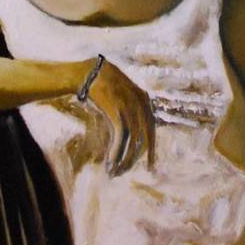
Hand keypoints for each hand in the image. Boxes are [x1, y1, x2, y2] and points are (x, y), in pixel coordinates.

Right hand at [87, 60, 154, 175]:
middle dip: (135, 159)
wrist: (92, 73)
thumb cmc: (105, 85)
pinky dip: (115, 152)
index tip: (149, 167)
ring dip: (123, 159)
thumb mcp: (124, 96)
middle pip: (144, 140)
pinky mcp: (117, 113)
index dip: (151, 152)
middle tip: (125, 172)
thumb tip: (132, 135)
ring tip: (114, 171)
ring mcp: (130, 109)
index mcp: (146, 103)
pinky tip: (110, 162)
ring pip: (132, 142)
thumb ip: (132, 112)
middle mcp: (142, 107)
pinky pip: (120, 138)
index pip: (151, 132)